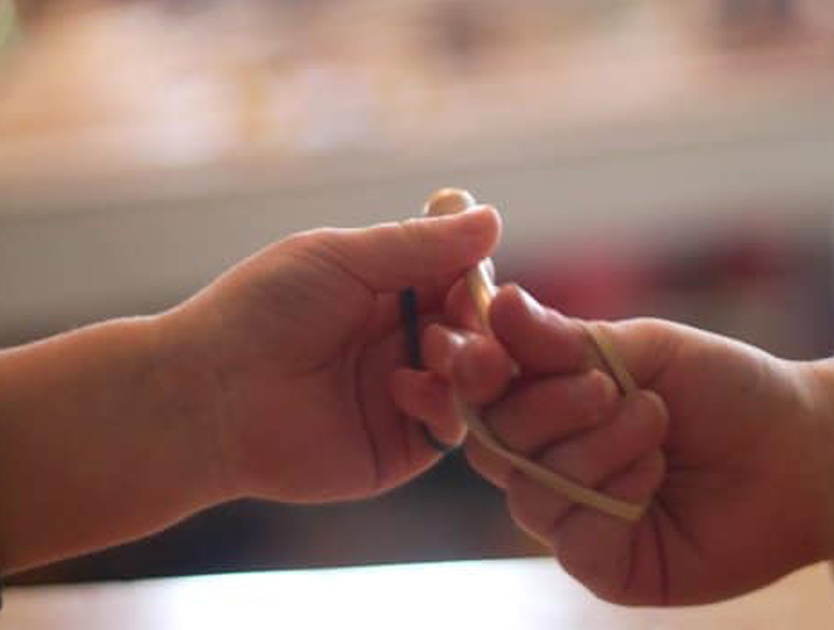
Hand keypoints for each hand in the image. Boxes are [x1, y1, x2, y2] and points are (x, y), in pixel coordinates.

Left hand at [164, 205, 499, 502]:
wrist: (208, 395)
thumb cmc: (261, 312)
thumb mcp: (342, 258)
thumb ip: (420, 243)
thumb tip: (491, 217)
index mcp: (388, 294)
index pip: (459, 283)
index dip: (477, 279)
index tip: (481, 274)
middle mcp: (401, 344)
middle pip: (476, 332)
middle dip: (480, 324)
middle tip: (465, 320)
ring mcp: (403, 397)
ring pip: (475, 382)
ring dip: (471, 362)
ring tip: (441, 354)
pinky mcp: (399, 447)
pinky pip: (450, 428)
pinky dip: (443, 405)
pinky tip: (403, 389)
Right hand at [399, 286, 833, 605]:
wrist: (804, 451)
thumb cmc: (729, 391)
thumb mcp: (647, 348)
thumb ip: (568, 339)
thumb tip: (499, 305)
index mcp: (554, 401)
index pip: (484, 390)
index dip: (475, 372)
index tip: (487, 353)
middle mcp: (554, 459)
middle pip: (492, 441)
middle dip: (544, 408)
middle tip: (607, 387)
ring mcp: (576, 515)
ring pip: (528, 489)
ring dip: (591, 448)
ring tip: (655, 422)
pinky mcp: (604, 564)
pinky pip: (569, 536)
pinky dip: (609, 494)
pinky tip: (655, 476)